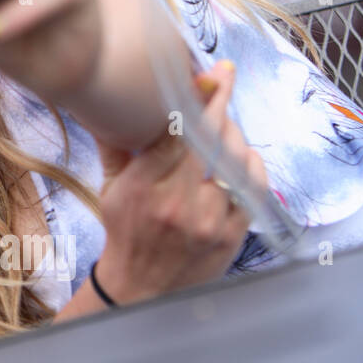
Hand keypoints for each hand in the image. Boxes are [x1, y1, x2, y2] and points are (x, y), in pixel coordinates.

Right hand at [90, 59, 259, 304]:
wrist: (141, 288)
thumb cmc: (124, 231)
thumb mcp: (111, 188)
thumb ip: (116, 146)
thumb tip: (108, 105)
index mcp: (143, 186)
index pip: (177, 131)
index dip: (200, 98)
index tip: (215, 74)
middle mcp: (177, 201)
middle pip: (212, 139)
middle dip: (222, 106)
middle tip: (222, 87)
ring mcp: (209, 220)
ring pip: (237, 159)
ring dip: (235, 135)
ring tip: (224, 128)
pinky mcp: (232, 234)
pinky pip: (254, 187)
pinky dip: (252, 165)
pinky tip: (242, 158)